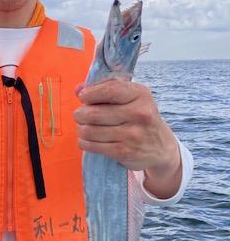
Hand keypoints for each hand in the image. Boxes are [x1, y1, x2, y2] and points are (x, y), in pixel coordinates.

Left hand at [74, 78, 181, 197]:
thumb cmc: (139, 117)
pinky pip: (92, 145)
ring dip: (81, 129)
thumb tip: (78, 89)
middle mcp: (139, 113)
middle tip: (80, 115)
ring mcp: (132, 134)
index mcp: (141, 95)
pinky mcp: (124, 152)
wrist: (161, 148)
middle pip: (93, 113)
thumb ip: (104, 88)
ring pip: (89, 130)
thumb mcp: (131, 97)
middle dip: (80, 114)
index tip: (83, 97)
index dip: (89, 93)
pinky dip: (84, 142)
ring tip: (85, 128)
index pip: (109, 90)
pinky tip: (88, 140)